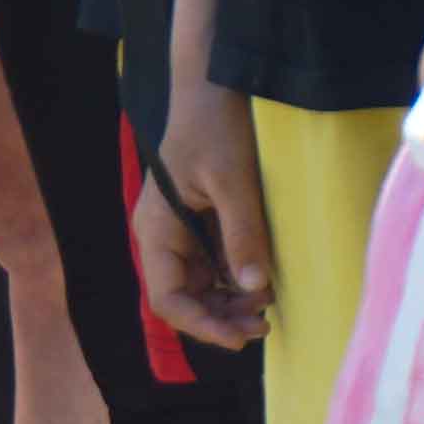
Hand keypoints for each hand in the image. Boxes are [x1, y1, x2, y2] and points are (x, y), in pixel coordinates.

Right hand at [133, 79, 276, 348]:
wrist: (212, 86)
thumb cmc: (215, 126)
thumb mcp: (234, 181)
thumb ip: (243, 235)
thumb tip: (256, 289)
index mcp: (156, 228)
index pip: (167, 297)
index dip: (200, 324)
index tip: (240, 337)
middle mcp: (162, 236)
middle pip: (183, 298)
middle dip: (220, 318)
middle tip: (263, 325)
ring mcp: (181, 232)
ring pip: (200, 288)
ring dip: (230, 304)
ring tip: (266, 307)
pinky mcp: (201, 224)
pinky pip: (213, 267)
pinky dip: (236, 283)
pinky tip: (261, 285)